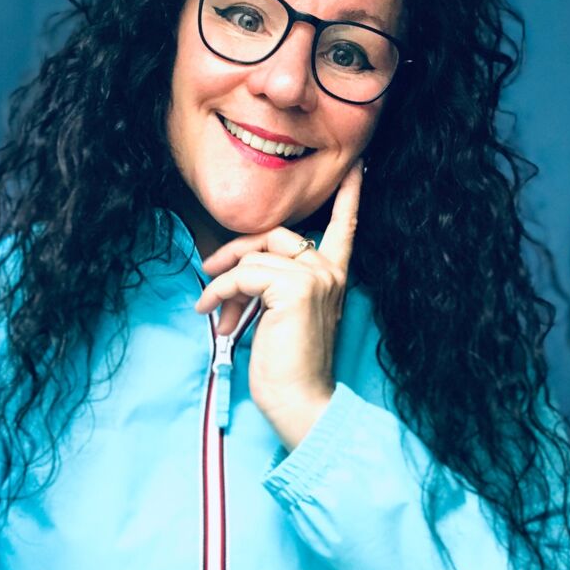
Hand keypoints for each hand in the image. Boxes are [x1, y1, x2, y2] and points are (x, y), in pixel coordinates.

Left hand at [195, 161, 361, 448]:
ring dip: (223, 280)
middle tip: (211, 270)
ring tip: (212, 308)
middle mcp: (329, 270)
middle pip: (275, 235)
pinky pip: (243, 274)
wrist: (301, 401)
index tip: (359, 167)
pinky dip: (220, 290)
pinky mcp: (293, 288)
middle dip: (237, 250)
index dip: (350, 195)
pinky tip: (210, 310)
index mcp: (334, 276)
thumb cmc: (289, 366)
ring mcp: (314, 276)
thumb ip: (274, 285)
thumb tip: (237, 271)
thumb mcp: (285, 316)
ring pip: (253, 256)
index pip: (344, 227)